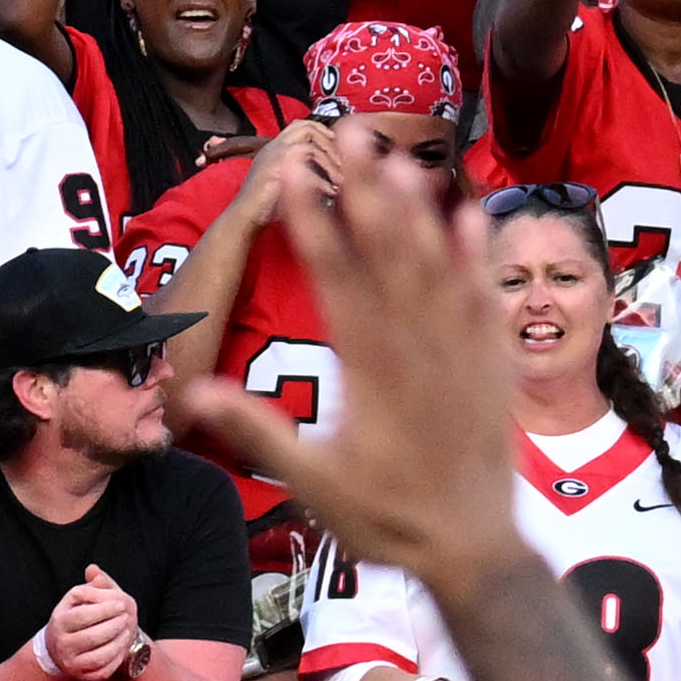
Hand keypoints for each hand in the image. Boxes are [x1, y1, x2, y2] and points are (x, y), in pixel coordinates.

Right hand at [38, 563, 147, 680]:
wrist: (61, 645)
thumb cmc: (76, 615)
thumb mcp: (80, 598)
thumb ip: (91, 584)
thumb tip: (94, 570)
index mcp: (59, 620)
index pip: (82, 615)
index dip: (104, 609)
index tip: (122, 603)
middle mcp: (61, 643)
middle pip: (91, 636)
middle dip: (114, 626)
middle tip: (128, 617)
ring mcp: (71, 662)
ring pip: (98, 656)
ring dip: (118, 643)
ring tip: (128, 630)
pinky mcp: (81, 676)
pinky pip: (102, 671)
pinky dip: (115, 659)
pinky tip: (123, 646)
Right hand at [165, 163, 524, 591]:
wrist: (472, 548)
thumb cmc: (387, 520)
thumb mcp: (310, 481)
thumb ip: (255, 430)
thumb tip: (188, 394)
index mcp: (369, 371)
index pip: (334, 281)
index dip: (309, 226)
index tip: (289, 178)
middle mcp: (418, 348)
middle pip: (389, 253)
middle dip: (367, 189)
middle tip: (350, 131)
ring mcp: (460, 352)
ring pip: (439, 266)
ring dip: (420, 209)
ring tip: (400, 157)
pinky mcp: (492, 364)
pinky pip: (485, 298)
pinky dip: (477, 258)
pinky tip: (472, 217)